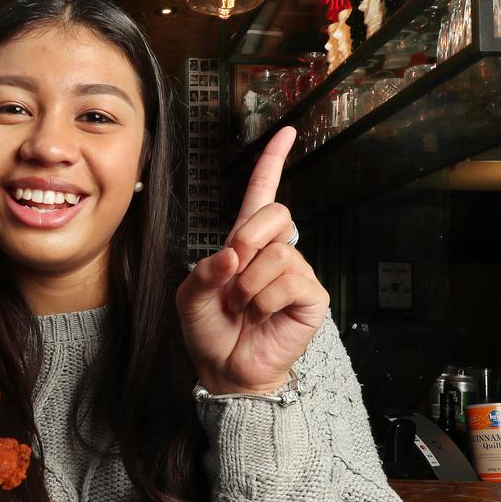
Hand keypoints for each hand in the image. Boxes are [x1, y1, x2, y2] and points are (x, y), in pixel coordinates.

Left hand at [175, 127, 329, 394]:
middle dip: (248, 238)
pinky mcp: (311, 297)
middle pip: (276, 213)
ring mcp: (297, 273)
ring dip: (248, 285)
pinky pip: (288, 282)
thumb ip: (204, 270)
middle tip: (232, 273)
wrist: (224, 369)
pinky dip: (263, 301)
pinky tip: (260, 315)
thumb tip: (232, 255)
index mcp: (244, 243)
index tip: (284, 132)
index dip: (272, 163)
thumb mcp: (189, 295)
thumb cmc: (209, 330)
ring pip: (276, 255)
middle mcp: (275, 252)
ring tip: (242, 307)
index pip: (261, 194)